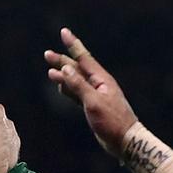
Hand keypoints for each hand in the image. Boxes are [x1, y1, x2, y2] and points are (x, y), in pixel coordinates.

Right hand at [44, 27, 138, 158]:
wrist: (125, 140)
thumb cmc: (112, 121)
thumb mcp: (93, 102)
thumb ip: (78, 85)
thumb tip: (65, 68)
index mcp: (101, 79)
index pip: (84, 57)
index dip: (73, 45)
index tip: (64, 32)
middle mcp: (99, 84)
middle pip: (77, 69)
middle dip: (62, 61)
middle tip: (47, 54)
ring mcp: (96, 95)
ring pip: (76, 81)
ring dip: (63, 76)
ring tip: (50, 71)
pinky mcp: (93, 106)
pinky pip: (78, 94)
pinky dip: (68, 89)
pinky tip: (61, 87)